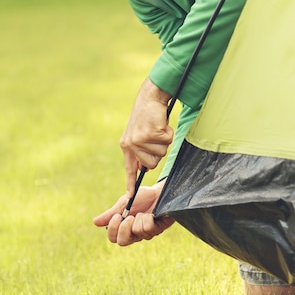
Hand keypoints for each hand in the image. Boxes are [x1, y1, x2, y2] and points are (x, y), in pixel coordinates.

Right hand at [93, 181, 174, 245]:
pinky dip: (148, 218)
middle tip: (130, 217)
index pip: (113, 238)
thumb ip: (111, 214)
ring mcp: (146, 234)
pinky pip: (148, 228)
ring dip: (139, 219)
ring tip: (143, 212)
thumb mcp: (124, 203)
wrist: (158, 192)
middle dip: (125, 228)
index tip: (117, 216)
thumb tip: (95, 222)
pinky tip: (151, 214)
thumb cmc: (142, 198)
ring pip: (137, 232)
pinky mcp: (157, 230)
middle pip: (123, 242)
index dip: (113, 229)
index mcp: (124, 227)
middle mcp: (134, 234)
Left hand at [120, 78, 172, 196]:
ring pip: (160, 153)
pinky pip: (167, 142)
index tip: (130, 196)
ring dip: (163, 141)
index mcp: (126, 145)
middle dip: (158, 153)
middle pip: (151, 164)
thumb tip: (145, 169)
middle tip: (155, 137)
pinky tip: (161, 124)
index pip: (129, 168)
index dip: (131, 183)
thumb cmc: (147, 116)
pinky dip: (168, 133)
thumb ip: (140, 151)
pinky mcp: (151, 133)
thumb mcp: (138, 134)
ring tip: (157, 128)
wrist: (150, 97)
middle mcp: (131, 144)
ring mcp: (140, 139)